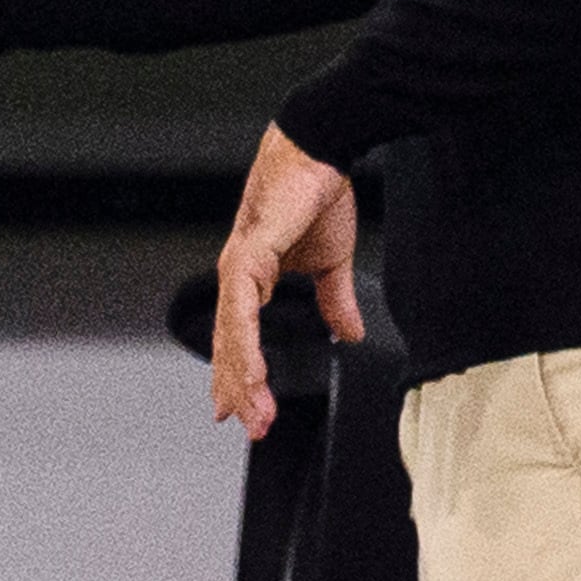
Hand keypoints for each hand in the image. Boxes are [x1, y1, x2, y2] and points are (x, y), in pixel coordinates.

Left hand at [208, 124, 361, 437]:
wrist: (323, 152)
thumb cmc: (320, 196)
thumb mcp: (331, 261)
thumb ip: (334, 300)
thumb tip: (350, 334)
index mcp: (252, 277)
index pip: (238, 337)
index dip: (237, 374)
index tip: (239, 411)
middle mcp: (237, 275)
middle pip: (230, 344)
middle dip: (239, 389)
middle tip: (250, 428)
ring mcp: (238, 266)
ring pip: (232, 335)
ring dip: (243, 378)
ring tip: (254, 414)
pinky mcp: (249, 255)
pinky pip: (241, 310)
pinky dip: (245, 344)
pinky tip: (251, 374)